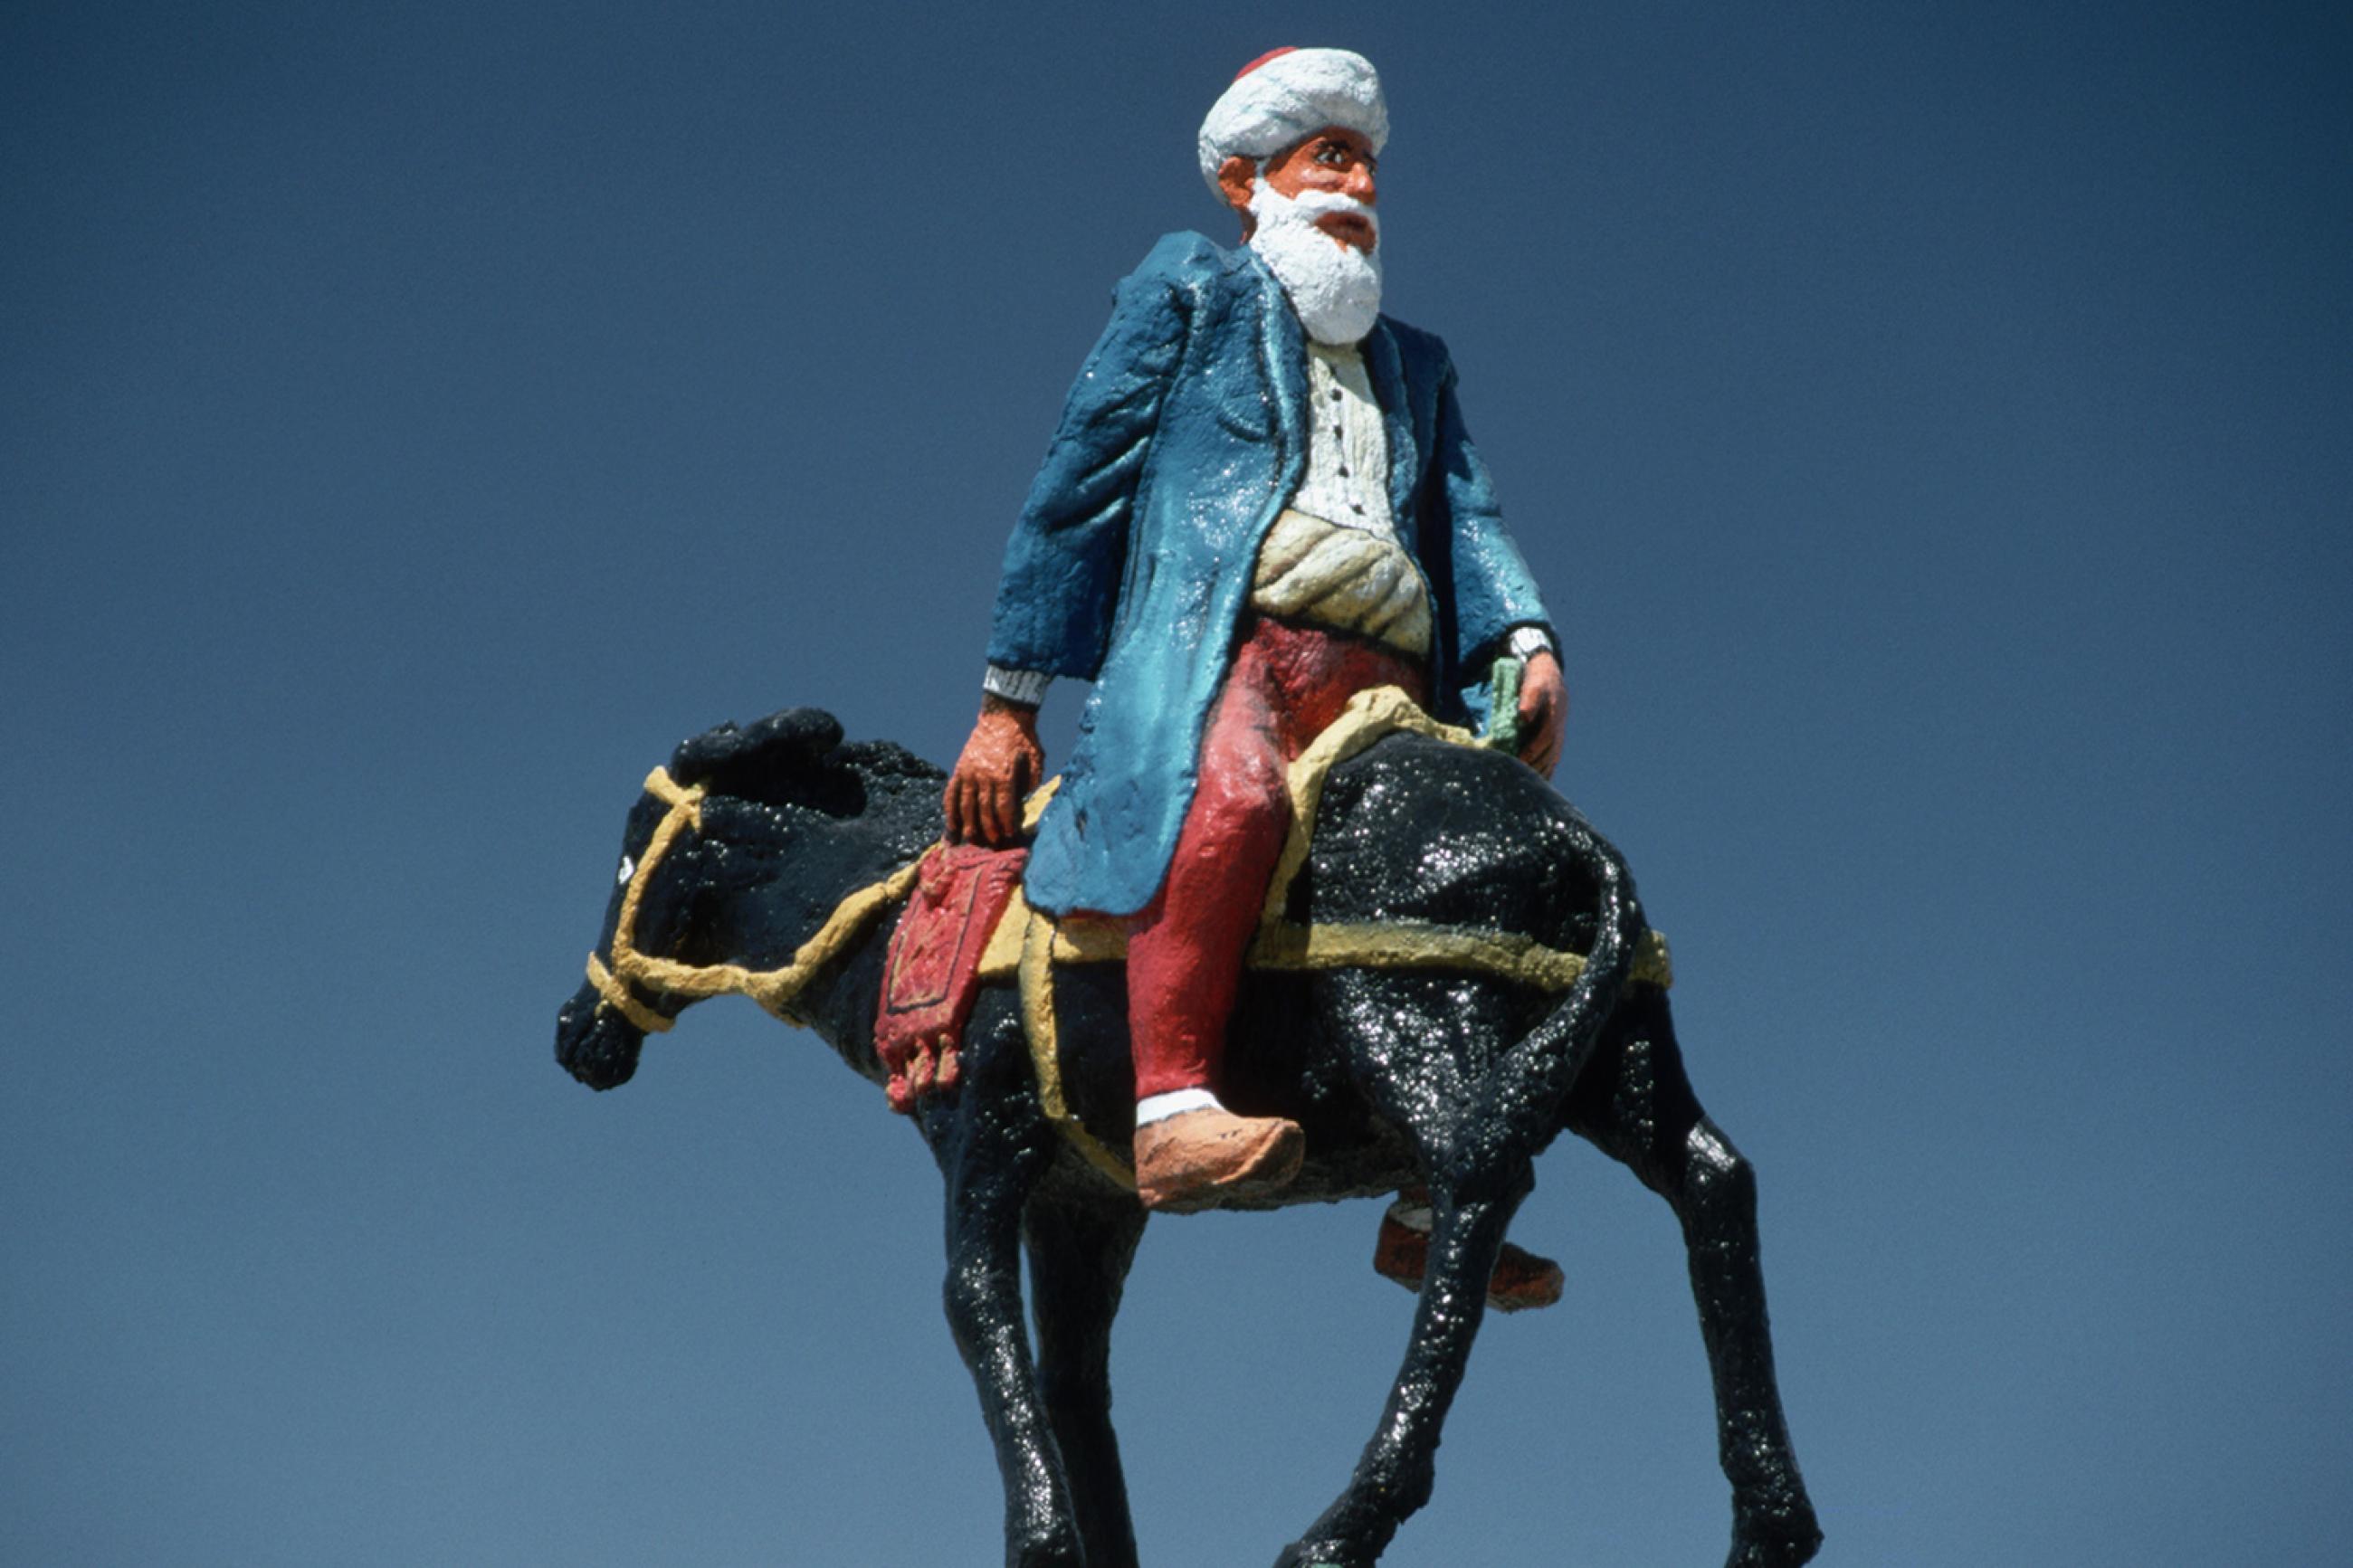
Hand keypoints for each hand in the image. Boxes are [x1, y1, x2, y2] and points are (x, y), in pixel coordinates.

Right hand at [945, 696, 1043, 845]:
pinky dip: (950, 809)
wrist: (1003, 715)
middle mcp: (983, 775)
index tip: (1009, 835)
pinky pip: (951, 792)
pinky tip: (951, 823)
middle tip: (993, 842)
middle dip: (988, 828)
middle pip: (983, 809)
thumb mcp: (1035, 759)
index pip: (1003, 806)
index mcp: (1004, 774)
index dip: (1006, 823)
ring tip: (971, 839)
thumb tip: (1025, 805)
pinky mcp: (960, 768)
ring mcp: (968, 772)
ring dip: (968, 824)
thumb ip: (1030, 782)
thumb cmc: (1023, 739)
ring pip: (965, 804)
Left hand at [1516, 651, 1566, 778]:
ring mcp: (1557, 741)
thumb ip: (1529, 700)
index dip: (1533, 751)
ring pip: (1549, 762)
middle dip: (1533, 767)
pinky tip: (1532, 785)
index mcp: (1553, 720)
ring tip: (1520, 785)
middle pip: (1547, 755)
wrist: (1552, 683)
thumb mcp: (1534, 686)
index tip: (1519, 761)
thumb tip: (1523, 715)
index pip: (1545, 739)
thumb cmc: (1539, 683)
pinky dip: (1543, 774)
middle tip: (1514, 779)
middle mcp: (1557, 733)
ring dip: (1537, 774)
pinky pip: (1550, 763)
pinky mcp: (1554, 745)